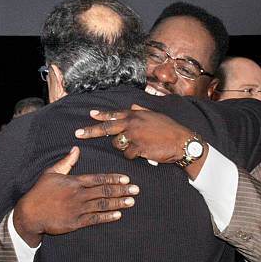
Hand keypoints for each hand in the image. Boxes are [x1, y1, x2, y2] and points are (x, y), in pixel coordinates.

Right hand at [13, 146, 138, 246]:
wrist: (29, 213)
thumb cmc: (40, 192)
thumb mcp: (51, 173)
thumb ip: (66, 162)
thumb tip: (76, 149)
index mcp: (74, 182)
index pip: (98, 179)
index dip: (113, 179)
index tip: (126, 179)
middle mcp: (79, 194)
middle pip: (104, 191)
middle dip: (122, 190)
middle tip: (136, 190)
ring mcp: (78, 209)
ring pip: (102, 204)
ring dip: (119, 203)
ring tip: (132, 201)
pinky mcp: (75, 222)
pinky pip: (95, 219)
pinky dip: (107, 216)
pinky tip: (118, 215)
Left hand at [75, 104, 192, 163]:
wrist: (182, 141)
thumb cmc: (170, 129)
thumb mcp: (156, 115)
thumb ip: (142, 111)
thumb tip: (134, 106)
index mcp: (136, 115)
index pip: (115, 114)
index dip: (102, 115)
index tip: (91, 114)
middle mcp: (132, 123)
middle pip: (107, 127)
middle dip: (90, 131)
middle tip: (78, 134)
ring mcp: (135, 135)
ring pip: (118, 143)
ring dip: (124, 147)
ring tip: (139, 146)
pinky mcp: (139, 148)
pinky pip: (128, 154)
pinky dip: (133, 155)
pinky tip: (143, 153)